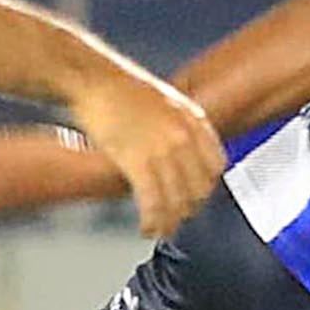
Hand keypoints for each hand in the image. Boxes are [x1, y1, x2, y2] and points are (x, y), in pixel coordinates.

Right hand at [66, 67, 226, 239]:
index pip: (217, 164)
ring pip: (177, 200)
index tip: (196, 195)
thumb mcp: (164, 100)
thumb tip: (181, 148)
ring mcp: (162, 149)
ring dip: (169, 222)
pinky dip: (151, 220)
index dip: (207, 185)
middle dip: (188, 208)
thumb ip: (179, 125)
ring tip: (160, 230)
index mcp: (192, 119)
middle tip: (176, 218)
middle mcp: (183, 136)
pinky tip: (146, 227)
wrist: (92, 78)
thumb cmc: (119, 88)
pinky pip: (152, 201)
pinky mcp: (137, 161)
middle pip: (199, 187)